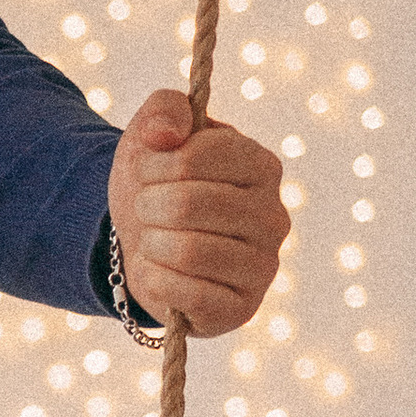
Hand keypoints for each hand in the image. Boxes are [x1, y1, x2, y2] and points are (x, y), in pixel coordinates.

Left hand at [107, 87, 288, 337]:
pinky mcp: (241, 308)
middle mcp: (274, 216)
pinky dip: (155, 280)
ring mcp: (263, 266)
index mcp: (262, 166)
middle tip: (145, 209)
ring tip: (151, 240)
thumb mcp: (152, 134)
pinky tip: (156, 271)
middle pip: (189, 204)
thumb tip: (169, 133)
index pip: (198, 155)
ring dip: (150, 243)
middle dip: (147, 206)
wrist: (142, 243)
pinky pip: (188, 294)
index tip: (147, 171)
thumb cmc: (156, 183)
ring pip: (190, 250)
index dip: (155, 163)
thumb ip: (165, 108)